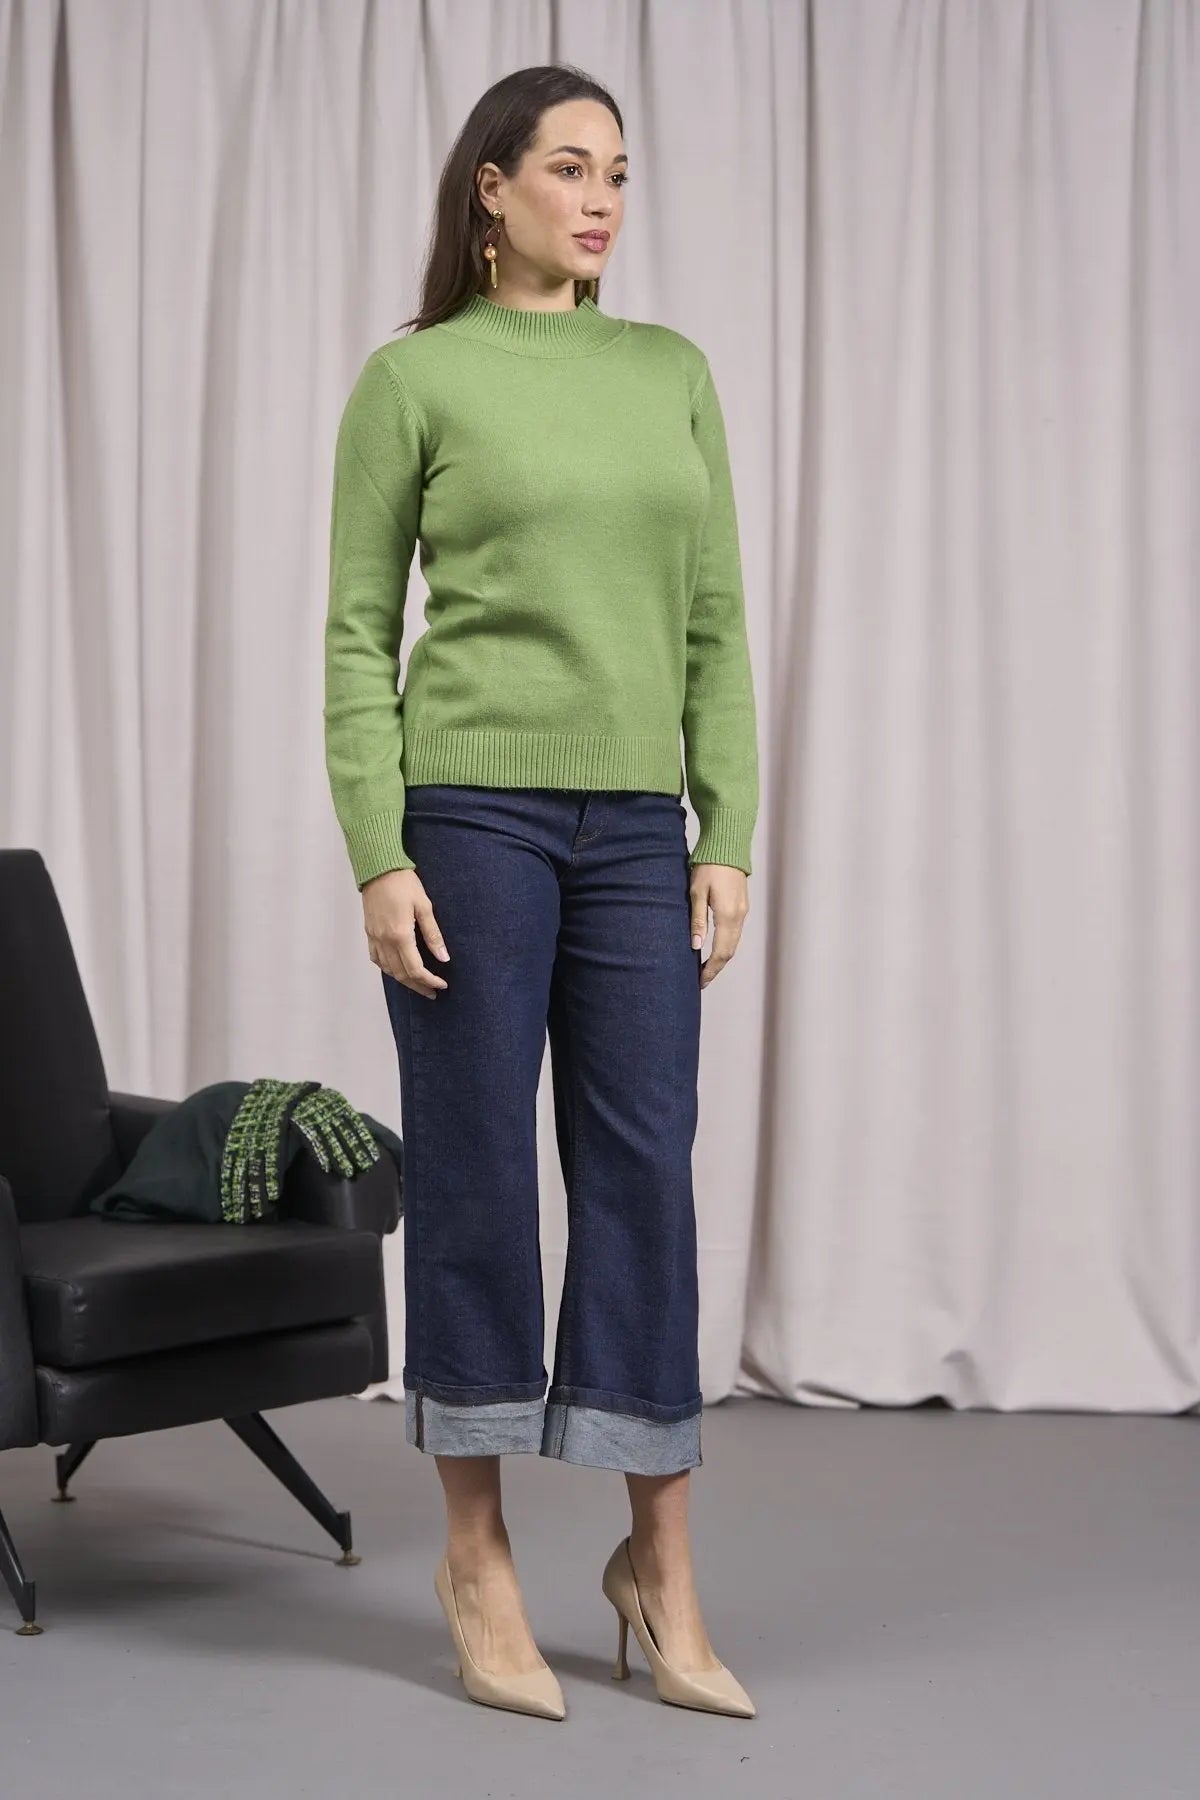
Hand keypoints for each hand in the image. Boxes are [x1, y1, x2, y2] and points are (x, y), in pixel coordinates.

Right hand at [362, 867, 450, 998]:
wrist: (379, 869)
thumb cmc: (403, 883)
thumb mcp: (425, 906)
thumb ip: (433, 935)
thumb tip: (444, 958)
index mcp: (400, 936)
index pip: (415, 970)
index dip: (429, 981)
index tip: (442, 985)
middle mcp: (385, 941)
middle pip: (401, 974)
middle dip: (418, 986)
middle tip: (433, 991)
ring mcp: (374, 938)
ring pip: (388, 970)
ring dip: (404, 980)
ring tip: (419, 984)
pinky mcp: (369, 933)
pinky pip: (376, 959)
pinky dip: (388, 969)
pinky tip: (397, 969)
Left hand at [689, 864, 749, 988]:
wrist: (727, 847)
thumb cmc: (709, 867)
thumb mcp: (697, 893)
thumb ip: (697, 921)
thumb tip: (696, 946)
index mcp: (728, 916)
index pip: (721, 952)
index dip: (711, 969)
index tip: (700, 981)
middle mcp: (739, 917)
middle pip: (730, 951)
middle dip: (717, 967)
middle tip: (702, 979)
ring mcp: (742, 912)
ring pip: (734, 943)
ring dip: (722, 958)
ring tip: (707, 967)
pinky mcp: (741, 906)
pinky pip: (735, 933)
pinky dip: (726, 945)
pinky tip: (715, 948)